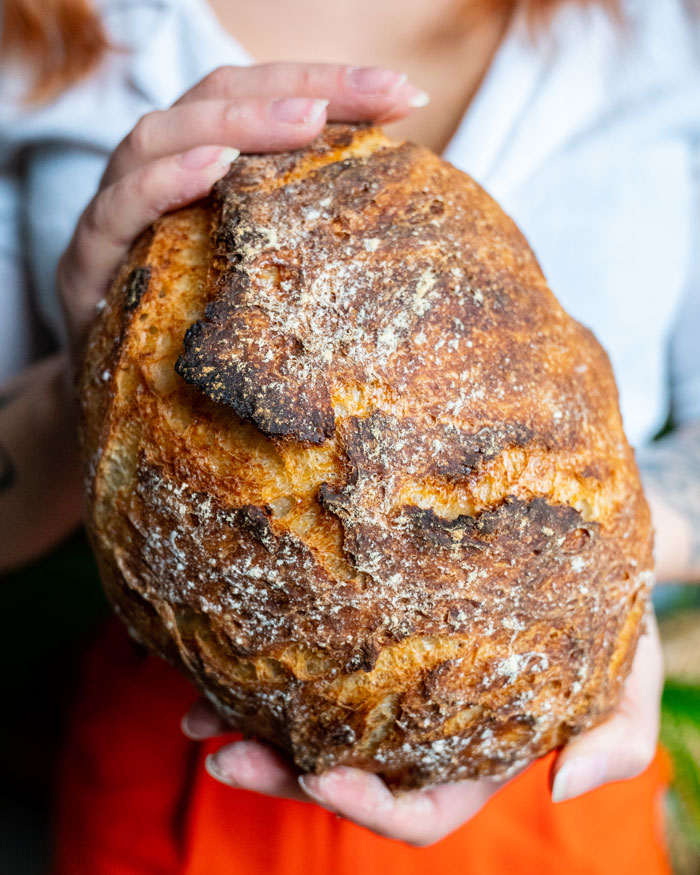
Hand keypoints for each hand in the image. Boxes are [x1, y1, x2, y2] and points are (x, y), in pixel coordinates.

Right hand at [57, 62, 428, 356]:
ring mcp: (117, 209)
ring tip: (305, 120)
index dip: (328, 85)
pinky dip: (162, 183)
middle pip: (215, 99)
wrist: (118, 395)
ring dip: (235, 124)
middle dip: (297, 88)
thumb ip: (301, 234)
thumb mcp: (255, 275)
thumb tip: (400, 225)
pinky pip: (118, 210)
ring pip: (159, 137)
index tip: (403, 94)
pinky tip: (212, 170)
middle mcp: (155, 170)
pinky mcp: (86, 260)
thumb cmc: (195, 327)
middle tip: (373, 93)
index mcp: (200, 165)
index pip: (259, 100)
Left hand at [182, 611, 662, 846]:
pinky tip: (226, 646)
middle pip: (343, 773)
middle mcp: (424, 728)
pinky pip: (314, 657)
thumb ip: (617, 741)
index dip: (366, 806)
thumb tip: (567, 789)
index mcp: (479, 756)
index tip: (315, 775)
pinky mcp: (372, 630)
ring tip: (192, 711)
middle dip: (277, 772)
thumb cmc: (611, 616)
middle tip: (218, 751)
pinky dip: (266, 662)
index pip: (418, 809)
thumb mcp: (634, 679)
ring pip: (312, 721)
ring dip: (250, 723)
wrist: (586, 547)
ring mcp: (392, 681)